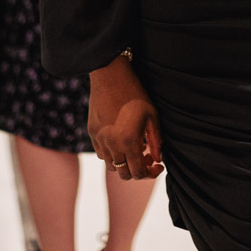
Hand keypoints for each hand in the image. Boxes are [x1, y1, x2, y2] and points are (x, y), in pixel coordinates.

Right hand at [89, 56, 161, 180]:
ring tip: (134, 148)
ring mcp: (99, 140)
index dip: (150, 174)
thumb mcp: (152, 117)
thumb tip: (157, 160)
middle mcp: (111, 145)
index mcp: (128, 141)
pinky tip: (120, 141)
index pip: (138, 173)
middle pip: (124, 174)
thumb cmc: (136, 94)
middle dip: (138, 170)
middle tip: (148, 157)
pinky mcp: (92, 133)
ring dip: (124, 163)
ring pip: (111, 166)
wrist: (110, 76)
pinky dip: (112, 155)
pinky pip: (102, 154)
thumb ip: (156, 142)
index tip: (158, 165)